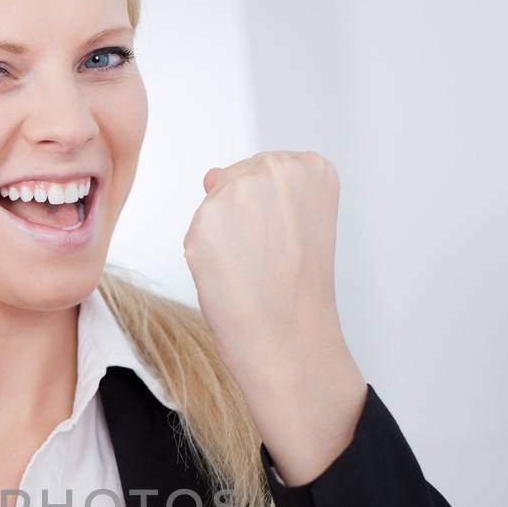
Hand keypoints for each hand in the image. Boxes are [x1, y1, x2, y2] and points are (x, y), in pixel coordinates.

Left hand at [182, 150, 348, 386]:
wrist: (290, 340)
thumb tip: (210, 176)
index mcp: (312, 166)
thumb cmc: (297, 289)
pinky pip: (195, 232)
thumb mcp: (299, 221)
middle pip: (235, 179)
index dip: (271, 213)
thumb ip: (261, 187)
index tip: (289, 240)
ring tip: (253, 268)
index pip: (266, 171)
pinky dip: (205, 257)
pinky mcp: (205, 220)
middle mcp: (277, 168)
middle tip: (270, 259)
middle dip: (243, 218)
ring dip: (222, 237)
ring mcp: (239, 191)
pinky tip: (232, 277)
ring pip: (213, 206)